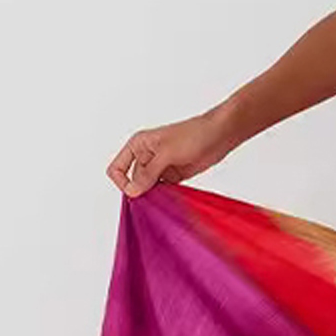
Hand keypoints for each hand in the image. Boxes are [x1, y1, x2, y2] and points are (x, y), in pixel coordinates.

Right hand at [106, 108, 235, 197]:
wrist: (218, 136)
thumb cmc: (193, 134)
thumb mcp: (167, 153)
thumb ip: (149, 173)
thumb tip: (132, 191)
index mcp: (138, 146)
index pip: (117, 168)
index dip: (123, 183)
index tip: (136, 193)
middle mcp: (146, 157)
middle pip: (133, 182)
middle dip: (141, 193)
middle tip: (154, 200)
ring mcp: (160, 167)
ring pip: (148, 188)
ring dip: (153, 197)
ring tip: (164, 201)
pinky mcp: (173, 176)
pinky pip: (162, 190)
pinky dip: (164, 197)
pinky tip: (172, 201)